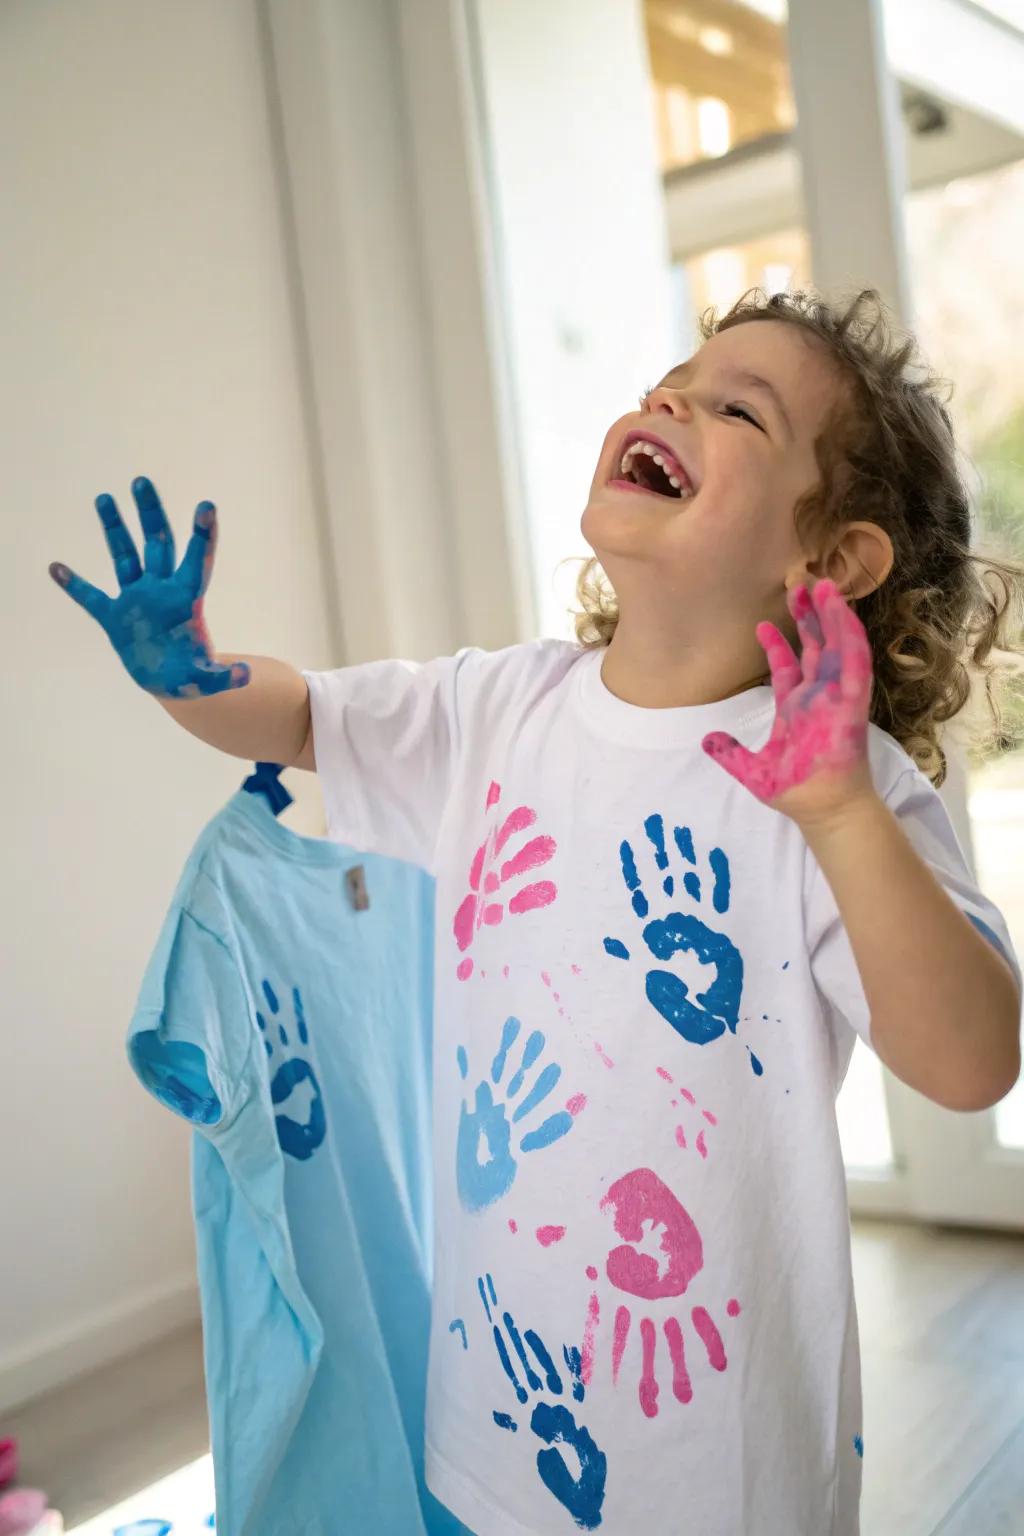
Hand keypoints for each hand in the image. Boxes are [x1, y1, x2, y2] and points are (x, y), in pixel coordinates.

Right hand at [48, 476, 248, 697]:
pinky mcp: (114, 617)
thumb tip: (245, 675)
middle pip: (157, 543)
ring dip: (114, 528)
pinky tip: (56, 567)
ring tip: (105, 497)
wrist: (170, 683)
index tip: (207, 506)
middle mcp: (162, 590)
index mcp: (187, 599)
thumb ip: (224, 675)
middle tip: (141, 481)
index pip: (197, 560)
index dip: (203, 534)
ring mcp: (136, 599)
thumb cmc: (193, 675)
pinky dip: (74, 585)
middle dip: (150, 513)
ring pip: (124, 556)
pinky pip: (91, 597)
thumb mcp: (208, 678)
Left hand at [701, 579, 874, 826]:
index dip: (776, 645)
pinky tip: (843, 613)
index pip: (788, 669)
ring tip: (824, 586)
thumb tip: (706, 740)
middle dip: (809, 617)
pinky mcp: (853, 703)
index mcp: (796, 709)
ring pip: (838, 647)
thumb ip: (730, 754)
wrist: (820, 810)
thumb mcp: (752, 771)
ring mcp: (837, 698)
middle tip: (799, 584)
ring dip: (833, 617)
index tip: (762, 623)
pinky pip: (856, 664)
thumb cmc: (794, 792)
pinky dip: (850, 637)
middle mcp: (818, 698)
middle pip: (816, 648)